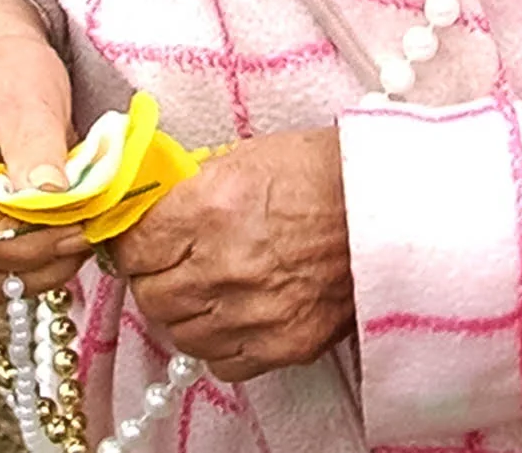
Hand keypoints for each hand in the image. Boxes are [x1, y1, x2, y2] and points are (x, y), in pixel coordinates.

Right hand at [0, 0, 88, 296]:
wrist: (7, 68)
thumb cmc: (16, 74)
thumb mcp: (31, 96)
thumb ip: (38, 147)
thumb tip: (50, 198)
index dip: (18, 240)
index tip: (72, 227)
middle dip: (34, 258)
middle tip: (83, 233)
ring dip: (37, 273)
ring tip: (78, 238)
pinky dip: (35, 268)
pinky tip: (65, 241)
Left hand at [111, 128, 352, 381]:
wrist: (390, 207)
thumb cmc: (323, 173)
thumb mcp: (245, 157)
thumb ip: (191, 190)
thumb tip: (149, 210)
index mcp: (208, 208)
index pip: (132, 248)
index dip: (131, 245)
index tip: (138, 243)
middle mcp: (223, 265)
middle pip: (151, 296)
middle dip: (155, 279)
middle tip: (172, 264)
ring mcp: (253, 312)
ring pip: (181, 334)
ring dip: (186, 313)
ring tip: (208, 289)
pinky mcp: (283, 344)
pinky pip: (222, 363)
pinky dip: (220, 343)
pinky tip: (236, 315)